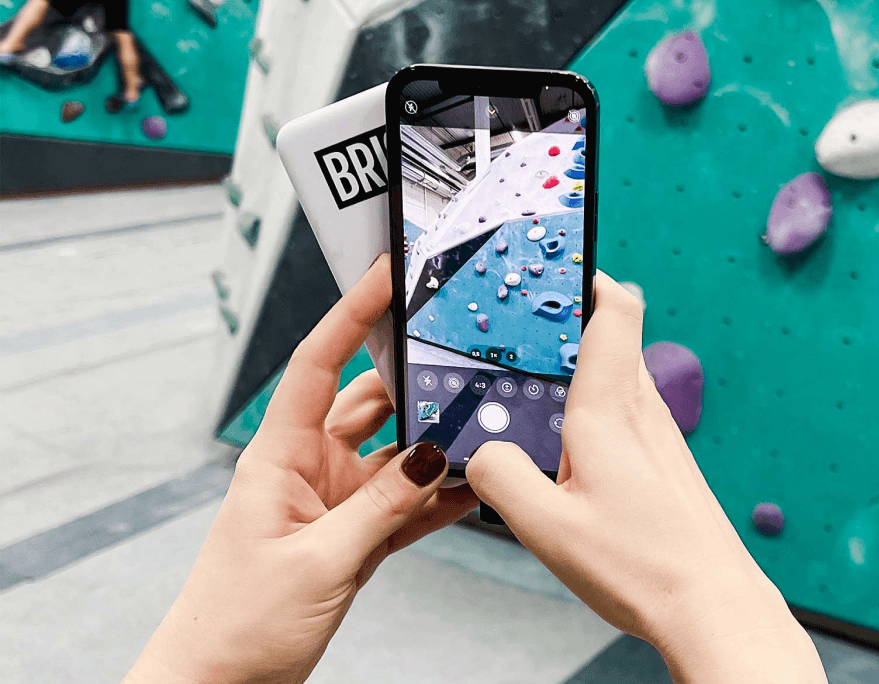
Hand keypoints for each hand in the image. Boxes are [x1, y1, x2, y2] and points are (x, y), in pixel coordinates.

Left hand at [123, 255, 478, 683]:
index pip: (319, 366)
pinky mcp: (353, 537)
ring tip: (480, 430)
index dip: (352, 315)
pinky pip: (404, 503)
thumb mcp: (320, 558)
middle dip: (412, 380)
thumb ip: (385, 504)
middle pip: (370, 403)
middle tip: (460, 358)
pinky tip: (470, 490)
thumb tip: (436, 454)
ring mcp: (334, 502)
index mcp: (280, 457)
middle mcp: (309, 469)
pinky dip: (436, 498)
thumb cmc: (237, 622)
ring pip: (396, 454)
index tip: (387, 275)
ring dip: (433, 446)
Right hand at [466, 273, 826, 683]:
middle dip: (566, 328)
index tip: (554, 266)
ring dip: (579, 374)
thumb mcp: (544, 525)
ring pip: (618, 379)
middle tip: (519, 336)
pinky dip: (593, 414)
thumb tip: (479, 452)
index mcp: (611, 409)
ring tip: (532, 396)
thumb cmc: (642, 567)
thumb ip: (498, 476)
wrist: (712, 607)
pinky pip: (626, 417)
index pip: (615, 309)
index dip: (587, 277)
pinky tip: (566, 453)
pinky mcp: (666, 464)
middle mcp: (642, 412)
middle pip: (612, 339)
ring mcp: (660, 437)